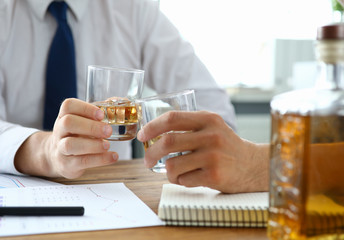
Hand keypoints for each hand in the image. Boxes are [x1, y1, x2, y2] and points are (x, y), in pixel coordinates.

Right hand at [15, 98, 118, 178]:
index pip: (69, 106)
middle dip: (90, 126)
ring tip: (107, 145)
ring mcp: (60, 149)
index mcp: (64, 116)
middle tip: (108, 131)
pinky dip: (99, 159)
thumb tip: (119, 102)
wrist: (55, 158)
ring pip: (70, 145)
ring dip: (92, 145)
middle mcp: (59, 131)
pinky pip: (81, 162)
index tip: (101, 114)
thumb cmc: (76, 136)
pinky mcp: (67, 165)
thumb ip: (97, 115)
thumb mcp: (81, 123)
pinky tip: (113, 157)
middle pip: (68, 123)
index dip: (85, 108)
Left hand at [137, 111, 268, 192]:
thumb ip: (189, 126)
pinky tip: (190, 178)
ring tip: (175, 172)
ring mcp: (213, 156)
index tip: (142, 136)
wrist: (253, 165)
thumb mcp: (212, 127)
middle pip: (167, 142)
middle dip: (150, 153)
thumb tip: (153, 133)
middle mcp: (211, 135)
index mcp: (207, 119)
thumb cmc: (226, 146)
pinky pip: (183, 180)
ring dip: (168, 172)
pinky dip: (180, 181)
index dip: (152, 127)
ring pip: (172, 165)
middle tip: (147, 160)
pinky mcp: (214, 176)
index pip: (172, 118)